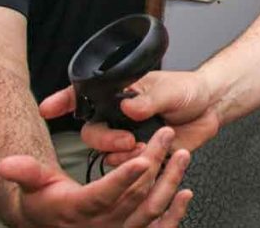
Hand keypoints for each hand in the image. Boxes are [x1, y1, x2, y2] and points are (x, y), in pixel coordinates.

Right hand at [0, 126, 191, 226]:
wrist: (54, 226)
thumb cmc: (47, 203)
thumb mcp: (35, 186)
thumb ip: (26, 172)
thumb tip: (6, 164)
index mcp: (77, 210)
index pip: (104, 194)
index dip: (124, 177)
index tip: (142, 160)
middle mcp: (101, 225)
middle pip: (133, 195)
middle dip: (153, 162)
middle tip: (165, 134)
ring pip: (150, 209)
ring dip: (169, 182)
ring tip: (181, 155)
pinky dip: (174, 213)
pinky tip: (184, 193)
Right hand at [41, 71, 220, 165]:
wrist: (210, 108)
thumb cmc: (188, 91)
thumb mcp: (170, 90)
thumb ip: (150, 99)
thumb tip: (130, 107)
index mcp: (120, 95)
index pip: (84, 97)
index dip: (63, 101)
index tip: (49, 108)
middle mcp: (119, 118)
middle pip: (93, 134)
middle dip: (106, 141)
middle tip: (128, 141)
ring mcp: (130, 138)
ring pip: (110, 156)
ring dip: (126, 157)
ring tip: (147, 148)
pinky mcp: (143, 157)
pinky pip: (130, 170)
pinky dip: (141, 168)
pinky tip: (156, 157)